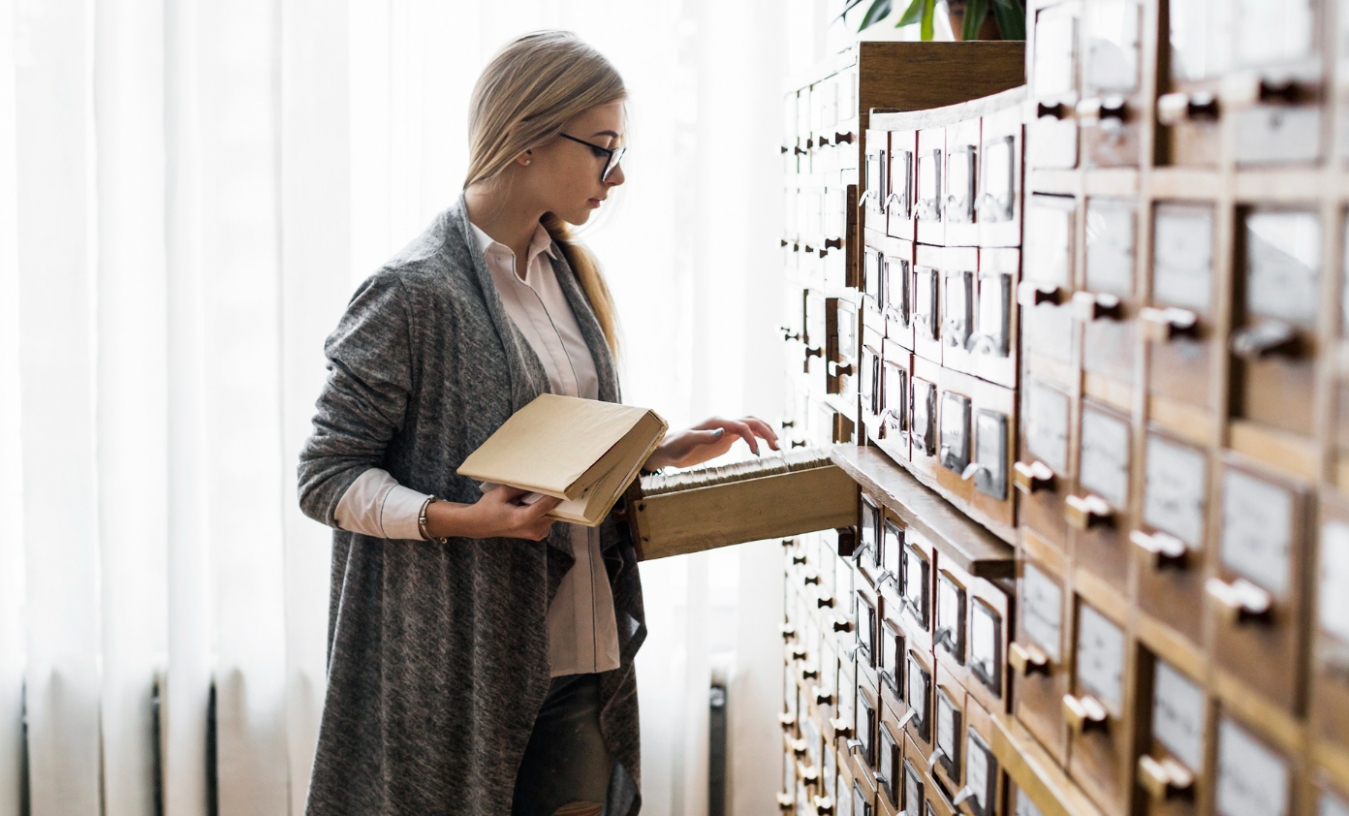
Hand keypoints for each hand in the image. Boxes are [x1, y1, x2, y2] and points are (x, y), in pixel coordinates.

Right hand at [426, 486, 560, 540]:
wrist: (480, 524)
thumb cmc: (488, 507)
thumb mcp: (501, 492)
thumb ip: (520, 487)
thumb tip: (538, 481)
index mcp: (522, 519)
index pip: (545, 506)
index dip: (556, 495)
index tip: (566, 485)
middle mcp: (532, 529)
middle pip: (553, 512)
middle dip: (556, 500)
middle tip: (561, 485)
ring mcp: (535, 534)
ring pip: (552, 516)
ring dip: (552, 505)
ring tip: (549, 491)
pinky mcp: (537, 534)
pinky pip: (549, 520)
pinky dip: (547, 511)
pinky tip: (540, 501)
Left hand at [645, 415, 780, 470]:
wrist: (669, 449)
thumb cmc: (676, 446)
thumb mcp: (687, 442)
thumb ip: (704, 436)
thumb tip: (722, 431)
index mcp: (717, 422)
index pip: (742, 426)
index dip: (752, 438)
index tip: (757, 454)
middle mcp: (724, 423)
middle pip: (751, 422)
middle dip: (766, 432)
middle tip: (776, 446)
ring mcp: (726, 429)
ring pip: (751, 425)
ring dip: (765, 432)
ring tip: (776, 446)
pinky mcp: (726, 438)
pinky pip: (746, 433)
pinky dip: (758, 437)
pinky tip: (765, 445)